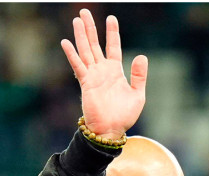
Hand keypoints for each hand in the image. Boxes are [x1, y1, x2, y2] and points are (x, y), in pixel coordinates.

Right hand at [61, 10, 147, 139]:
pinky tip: (66, 42)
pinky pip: (78, 65)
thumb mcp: (137, 94)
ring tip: (77, 20)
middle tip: (84, 12)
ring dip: (81, 35)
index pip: (113, 47)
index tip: (111, 18)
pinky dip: (72, 54)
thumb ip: (139, 75)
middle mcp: (102, 71)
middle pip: (95, 44)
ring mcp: (93, 76)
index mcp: (115, 72)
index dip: (112, 33)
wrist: (110, 131)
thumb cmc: (124, 116)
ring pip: (85, 50)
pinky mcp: (85, 83)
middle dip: (90, 28)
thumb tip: (141, 56)